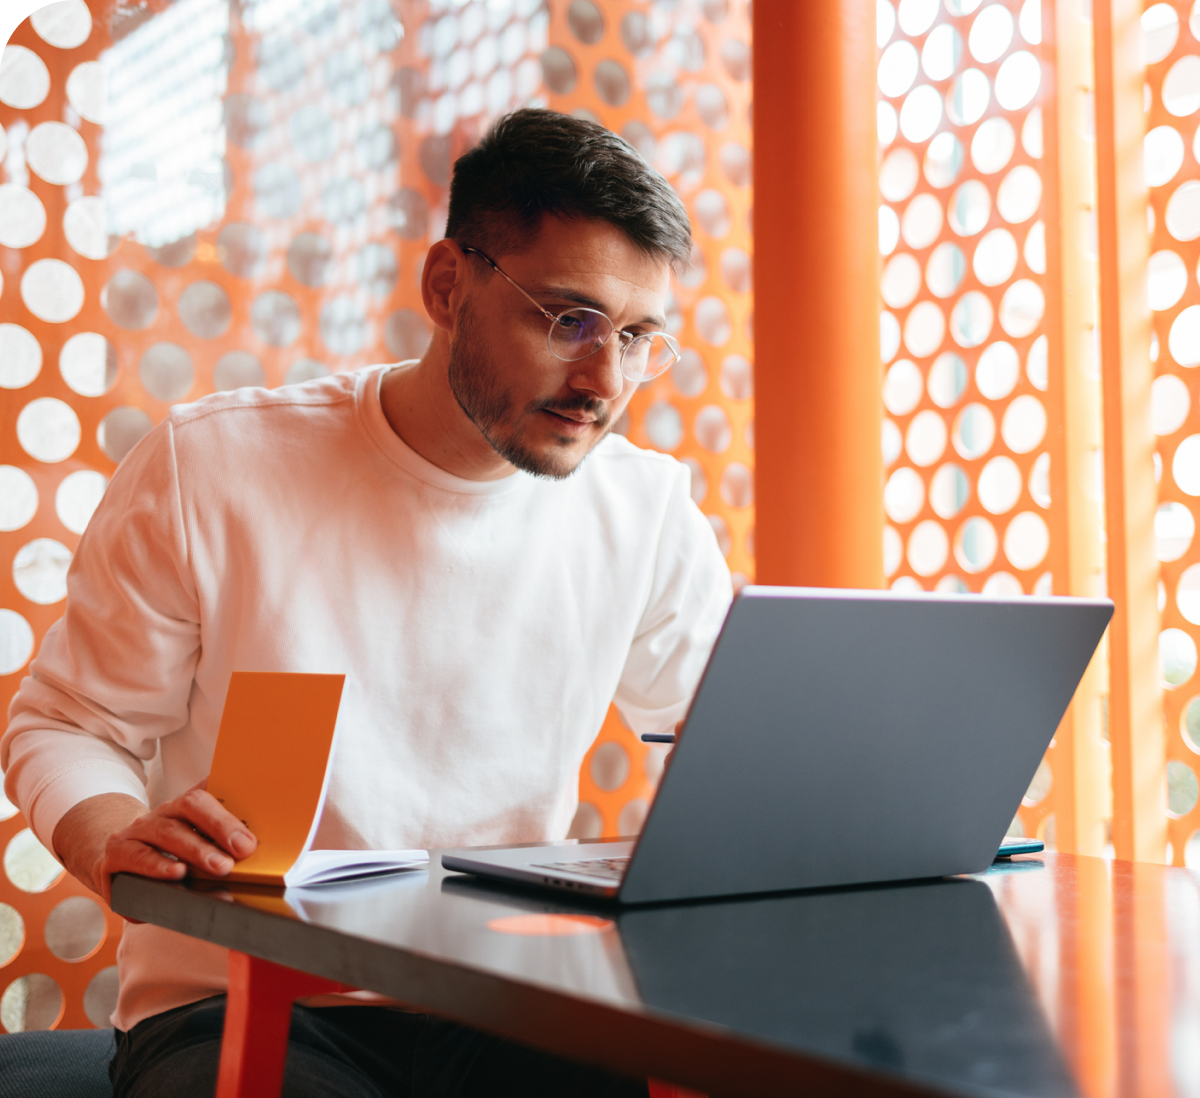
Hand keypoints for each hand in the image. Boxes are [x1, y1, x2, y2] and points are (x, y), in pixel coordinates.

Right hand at [53, 781, 257, 905]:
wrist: (115, 862)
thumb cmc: (169, 858)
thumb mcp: (196, 847)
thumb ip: (222, 846)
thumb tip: (255, 856)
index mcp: (187, 805)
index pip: (212, 791)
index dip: (235, 798)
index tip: (256, 821)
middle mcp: (163, 812)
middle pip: (191, 806)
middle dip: (221, 826)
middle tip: (244, 849)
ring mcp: (137, 830)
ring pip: (168, 832)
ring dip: (196, 850)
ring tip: (219, 866)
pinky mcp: (116, 854)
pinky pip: (137, 857)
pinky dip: (158, 867)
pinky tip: (177, 875)